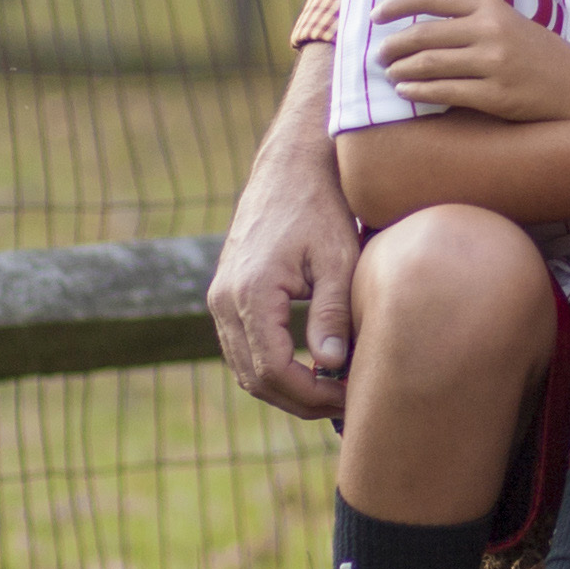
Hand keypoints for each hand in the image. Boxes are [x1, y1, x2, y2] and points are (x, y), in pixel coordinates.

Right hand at [204, 56, 358, 418]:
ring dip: (285, 387)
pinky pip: (242, 346)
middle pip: (254, 378)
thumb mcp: (337, 258)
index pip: (274, 371)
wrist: (292, 163)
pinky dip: (272, 366)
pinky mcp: (226, 292)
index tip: (349, 398)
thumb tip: (330, 367)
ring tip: (331, 391)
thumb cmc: (322, 204)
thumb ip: (332, 313)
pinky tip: (310, 367)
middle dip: (300, 400)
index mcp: (250, 292)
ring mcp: (220, 296)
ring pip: (244, 367)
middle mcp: (224, 299)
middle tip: (345, 405)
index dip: (312, 395)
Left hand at [368, 0, 569, 120]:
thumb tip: (416, 25)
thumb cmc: (537, 53)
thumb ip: (469, 19)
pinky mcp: (495, 96)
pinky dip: (418, 92)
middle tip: (379, 55)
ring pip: (429, 64)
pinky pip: (444, 92)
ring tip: (390, 74)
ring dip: (401, 70)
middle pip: (423, 34)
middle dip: (393, 45)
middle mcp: (490, 31)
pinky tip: (406, 92)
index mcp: (490, 6)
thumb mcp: (507, 21)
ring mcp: (493, 64)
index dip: (396, 5)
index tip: (376, 16)